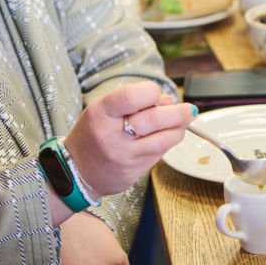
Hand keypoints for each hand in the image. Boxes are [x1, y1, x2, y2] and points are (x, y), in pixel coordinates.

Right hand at [64, 81, 194, 198]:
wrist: (76, 172)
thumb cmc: (92, 134)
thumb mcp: (104, 110)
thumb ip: (134, 102)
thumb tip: (168, 101)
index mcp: (101, 113)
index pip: (131, 96)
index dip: (151, 91)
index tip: (156, 93)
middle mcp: (111, 136)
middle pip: (154, 120)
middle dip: (179, 113)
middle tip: (189, 109)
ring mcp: (124, 157)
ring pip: (164, 140)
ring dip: (179, 129)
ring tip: (182, 123)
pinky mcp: (133, 173)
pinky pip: (159, 155)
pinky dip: (167, 143)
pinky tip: (165, 137)